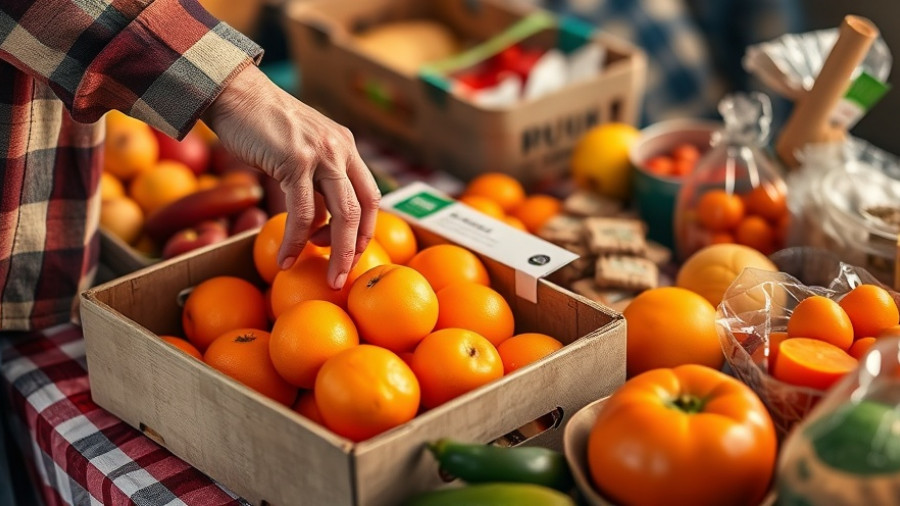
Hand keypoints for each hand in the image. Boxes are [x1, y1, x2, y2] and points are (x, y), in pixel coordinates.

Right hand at [203, 65, 379, 288]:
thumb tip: (316, 222)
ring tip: (327, 278)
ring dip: (336, 253)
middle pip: (362, 210)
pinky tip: (286, 258)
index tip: (351, 254)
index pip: (371, 196)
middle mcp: (341, 149)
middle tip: (343, 278)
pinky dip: (296, 240)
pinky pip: (303, 212)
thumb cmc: (261, 126)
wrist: (235, 92)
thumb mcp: (301, 148)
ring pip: (342, 214)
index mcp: (346, 147)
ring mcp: (322, 154)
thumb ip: (315, 178)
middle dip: (355, 250)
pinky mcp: (296, 160)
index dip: (365, 230)